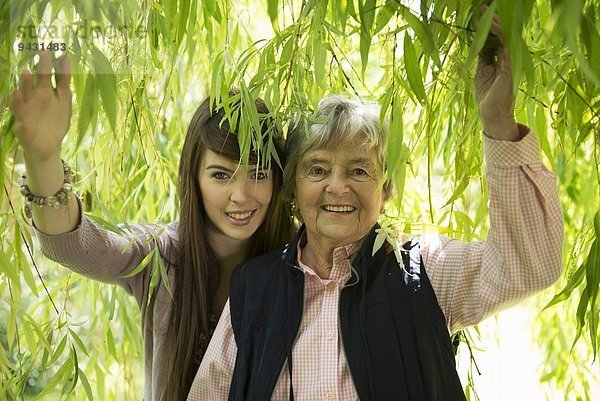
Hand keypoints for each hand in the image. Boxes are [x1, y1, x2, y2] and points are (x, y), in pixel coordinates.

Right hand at [10, 51, 71, 162]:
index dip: (48, 65)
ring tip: (22, 83)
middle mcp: (33, 99)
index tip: (50, 50)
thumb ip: (64, 81)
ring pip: (22, 102)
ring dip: (22, 92)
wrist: (48, 145)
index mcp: (44, 91)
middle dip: (33, 75)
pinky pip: (22, 126)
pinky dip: (22, 125)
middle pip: (33, 86)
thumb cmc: (55, 119)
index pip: (46, 76)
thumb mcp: (63, 100)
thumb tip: (66, 58)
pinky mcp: (23, 129)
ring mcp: (26, 113)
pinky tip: (23, 123)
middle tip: (37, 60)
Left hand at [474, 6, 518, 140]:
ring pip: (504, 37)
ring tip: (487, 11)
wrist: (491, 114)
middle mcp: (507, 57)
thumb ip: (483, 57)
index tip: (480, 12)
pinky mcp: (509, 66)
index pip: (495, 37)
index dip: (488, 25)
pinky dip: (499, 35)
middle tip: (484, 5)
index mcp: (499, 59)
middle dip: (493, 19)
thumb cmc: (487, 95)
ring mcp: (509, 61)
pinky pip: (506, 46)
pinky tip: (493, 26)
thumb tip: (479, 43)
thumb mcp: (482, 72)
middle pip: (501, 34)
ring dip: (495, 23)